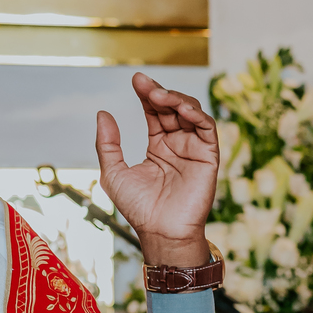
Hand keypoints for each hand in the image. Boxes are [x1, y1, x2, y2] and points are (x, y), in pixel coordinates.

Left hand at [96, 73, 218, 268]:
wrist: (161, 232)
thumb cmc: (139, 209)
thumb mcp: (114, 172)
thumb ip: (108, 144)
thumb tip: (103, 114)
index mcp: (158, 146)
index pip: (155, 112)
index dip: (147, 95)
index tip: (136, 80)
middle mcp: (178, 144)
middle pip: (173, 108)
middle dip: (160, 92)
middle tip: (144, 84)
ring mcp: (194, 149)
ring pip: (192, 113)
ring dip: (177, 99)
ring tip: (158, 94)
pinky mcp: (208, 157)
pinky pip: (207, 129)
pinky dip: (197, 114)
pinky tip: (181, 108)